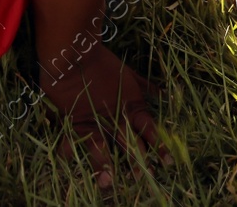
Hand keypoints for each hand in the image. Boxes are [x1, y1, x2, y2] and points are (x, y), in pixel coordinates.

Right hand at [41, 42, 171, 188]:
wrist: (76, 54)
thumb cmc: (104, 62)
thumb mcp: (129, 73)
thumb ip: (145, 85)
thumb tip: (163, 92)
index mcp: (131, 105)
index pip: (150, 129)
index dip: (159, 146)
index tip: (168, 162)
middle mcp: (115, 117)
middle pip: (130, 143)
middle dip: (138, 162)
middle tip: (145, 178)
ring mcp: (94, 121)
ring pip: (103, 148)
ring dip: (106, 165)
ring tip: (109, 182)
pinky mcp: (73, 121)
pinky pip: (70, 142)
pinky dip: (69, 154)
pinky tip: (70, 167)